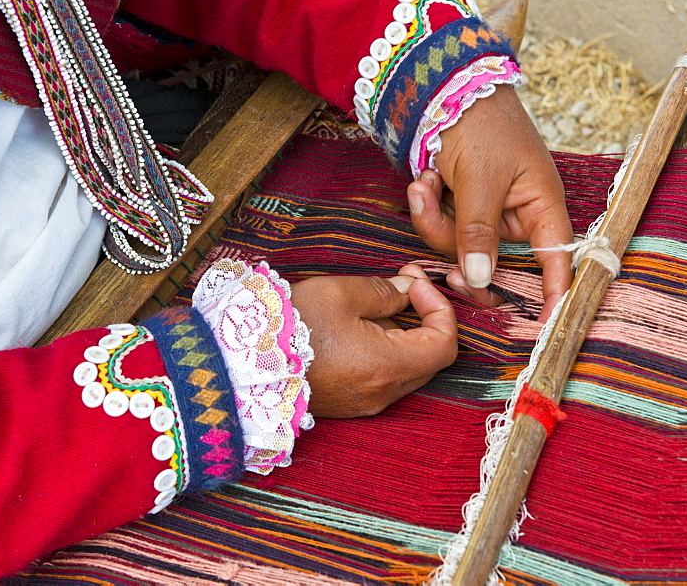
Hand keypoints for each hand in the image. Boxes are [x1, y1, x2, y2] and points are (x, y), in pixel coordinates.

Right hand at [291, 264, 456, 417]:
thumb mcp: (340, 293)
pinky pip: (383, 376)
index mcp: (388, 366)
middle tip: (404, 283)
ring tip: (377, 302)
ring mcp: (366, 402)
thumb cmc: (289, 327)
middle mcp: (383, 392)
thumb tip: (409, 290)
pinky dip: (385, 349)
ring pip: (407, 367)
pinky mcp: (349, 404)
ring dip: (404, 333)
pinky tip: (359, 327)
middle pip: (430, 357)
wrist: (241, 365)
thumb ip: (384, 291)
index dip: (440, 307)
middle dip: (425, 316)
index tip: (415, 282)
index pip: (445, 343)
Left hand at [406, 84, 572, 320]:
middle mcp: (518, 215)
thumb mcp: (480, 179)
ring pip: (459, 248)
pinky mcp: (461, 207)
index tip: (550, 327)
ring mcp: (487, 213)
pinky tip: (422, 178)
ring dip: (433, 220)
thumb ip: (478, 232)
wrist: (446, 87)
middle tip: (443, 268)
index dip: (556, 294)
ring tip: (423, 183)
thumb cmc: (481, 124)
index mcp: (542, 206)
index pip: (557, 261)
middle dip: (460, 254)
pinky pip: (441, 228)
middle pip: (494, 264)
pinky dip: (427, 206)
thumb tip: (481, 280)